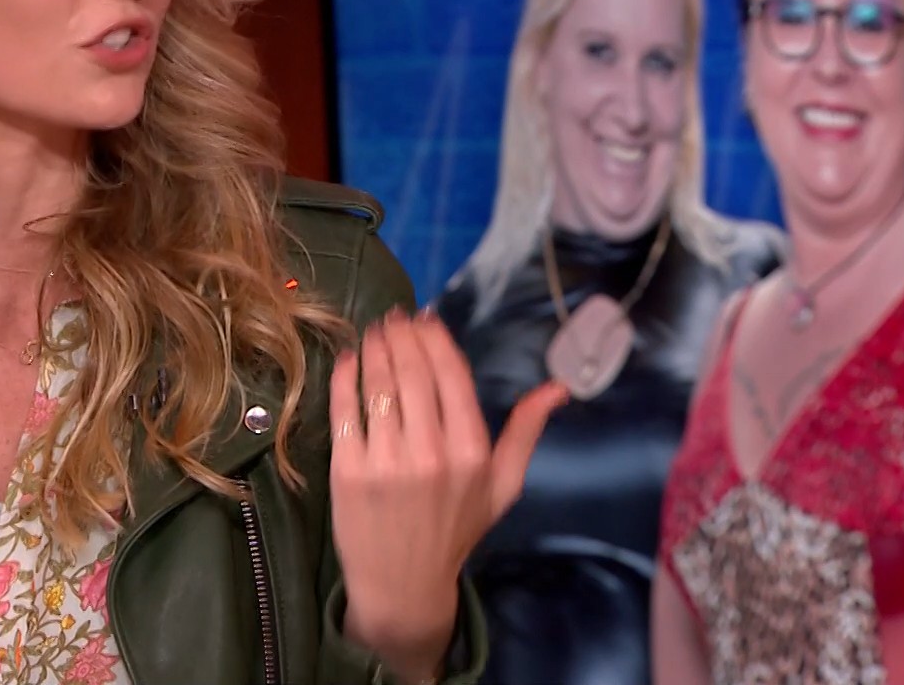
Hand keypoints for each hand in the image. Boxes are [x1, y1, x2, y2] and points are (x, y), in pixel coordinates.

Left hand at [328, 309, 565, 679]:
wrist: (403, 585)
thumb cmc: (455, 530)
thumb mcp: (502, 486)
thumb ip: (526, 432)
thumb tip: (558, 388)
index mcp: (472, 452)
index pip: (451, 375)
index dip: (434, 338)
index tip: (423, 319)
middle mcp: (431, 453)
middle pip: (412, 371)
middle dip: (401, 335)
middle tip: (393, 318)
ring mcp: (386, 462)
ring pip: (378, 384)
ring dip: (374, 348)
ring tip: (373, 333)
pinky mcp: (348, 472)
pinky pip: (345, 410)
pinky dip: (345, 377)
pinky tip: (349, 361)